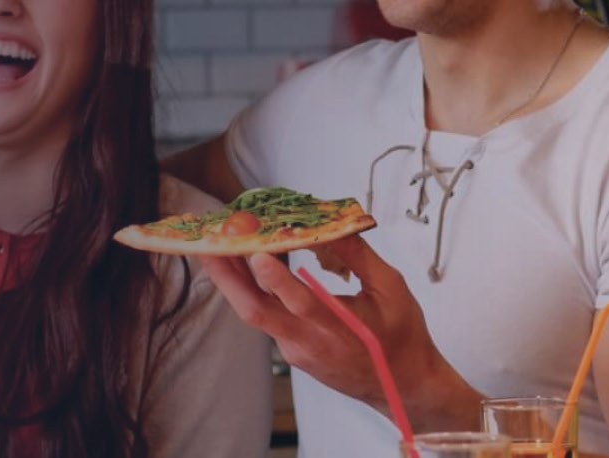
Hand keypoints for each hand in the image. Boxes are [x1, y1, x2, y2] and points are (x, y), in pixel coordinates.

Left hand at [195, 235, 481, 431]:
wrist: (401, 386)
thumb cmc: (402, 336)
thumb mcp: (391, 288)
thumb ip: (358, 256)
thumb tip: (332, 222)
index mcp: (337, 329)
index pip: (298, 303)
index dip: (275, 278)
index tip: (257, 251)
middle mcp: (307, 342)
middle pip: (255, 311)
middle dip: (226, 276)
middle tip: (206, 244)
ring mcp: (294, 349)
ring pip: (255, 313)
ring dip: (234, 279)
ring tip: (219, 244)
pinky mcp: (291, 351)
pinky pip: (267, 316)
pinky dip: (256, 288)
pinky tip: (253, 262)